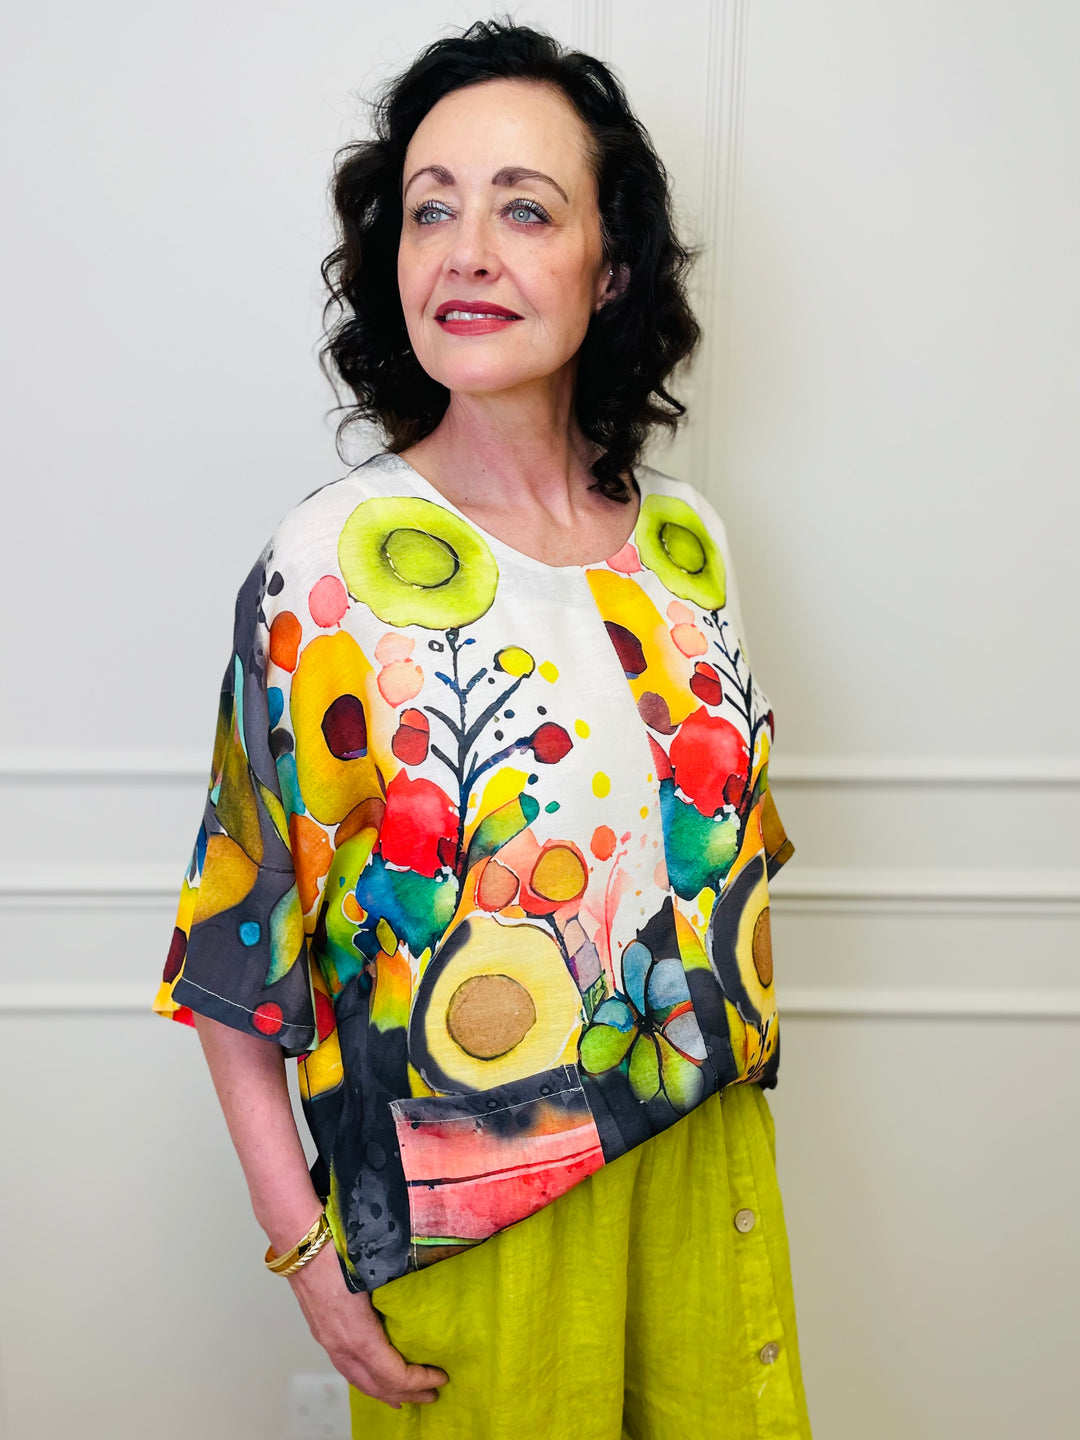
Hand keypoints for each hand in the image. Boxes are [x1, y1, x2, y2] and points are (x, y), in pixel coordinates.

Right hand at [287, 1240, 448, 1408]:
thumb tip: (428, 1300)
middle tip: (429, 1397)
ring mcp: (327, 1339)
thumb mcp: (377, 1272)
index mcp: (358, 1335)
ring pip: (356, 1378)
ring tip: (399, 1397)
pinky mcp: (321, 1329)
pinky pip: (345, 1365)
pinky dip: (363, 1377)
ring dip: (381, 1391)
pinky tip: (370, 1372)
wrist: (301, 1241)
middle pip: (375, 1385)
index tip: (440, 1379)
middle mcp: (340, 1344)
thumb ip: (401, 1294)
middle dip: (404, 1395)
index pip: (392, 1375)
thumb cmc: (339, 1250)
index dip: (418, 1382)